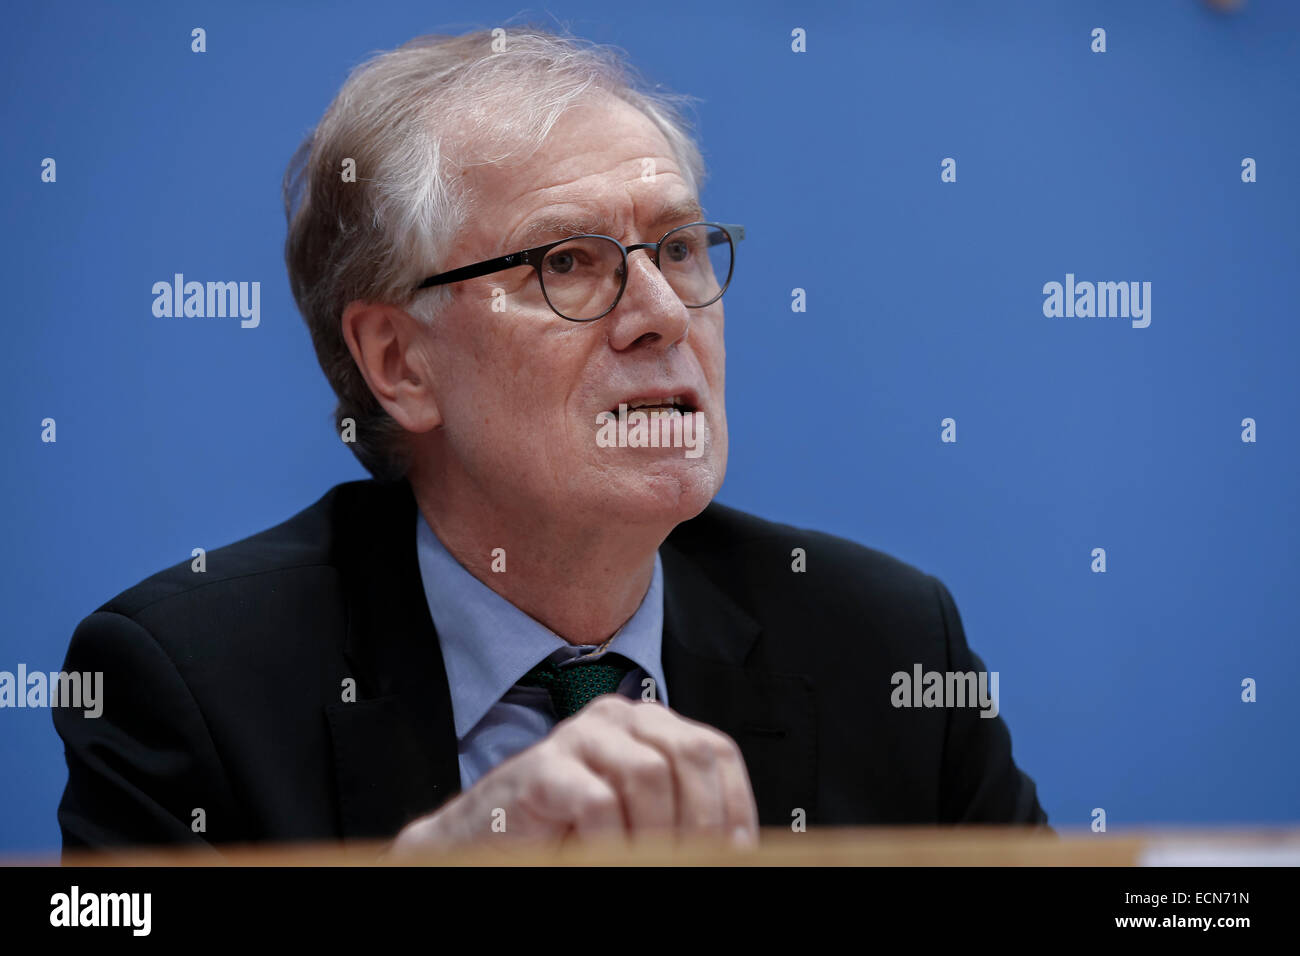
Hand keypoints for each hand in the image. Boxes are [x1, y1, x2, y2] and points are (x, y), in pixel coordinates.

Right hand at [387, 695, 757, 854]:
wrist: (486, 840)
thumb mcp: (638, 819)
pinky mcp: (542, 769)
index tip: (737, 851)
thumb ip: (679, 815)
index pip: (715, 751)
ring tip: (649, 862)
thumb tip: (734, 847)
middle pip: (689, 755)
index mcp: (651, 726)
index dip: (735, 805)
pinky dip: (613, 842)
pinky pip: (598, 801)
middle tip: (697, 863)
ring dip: (658, 834)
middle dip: (703, 820)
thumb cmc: (568, 832)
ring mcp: (577, 737)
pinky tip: (607, 858)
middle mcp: (619, 718)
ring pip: (648, 774)